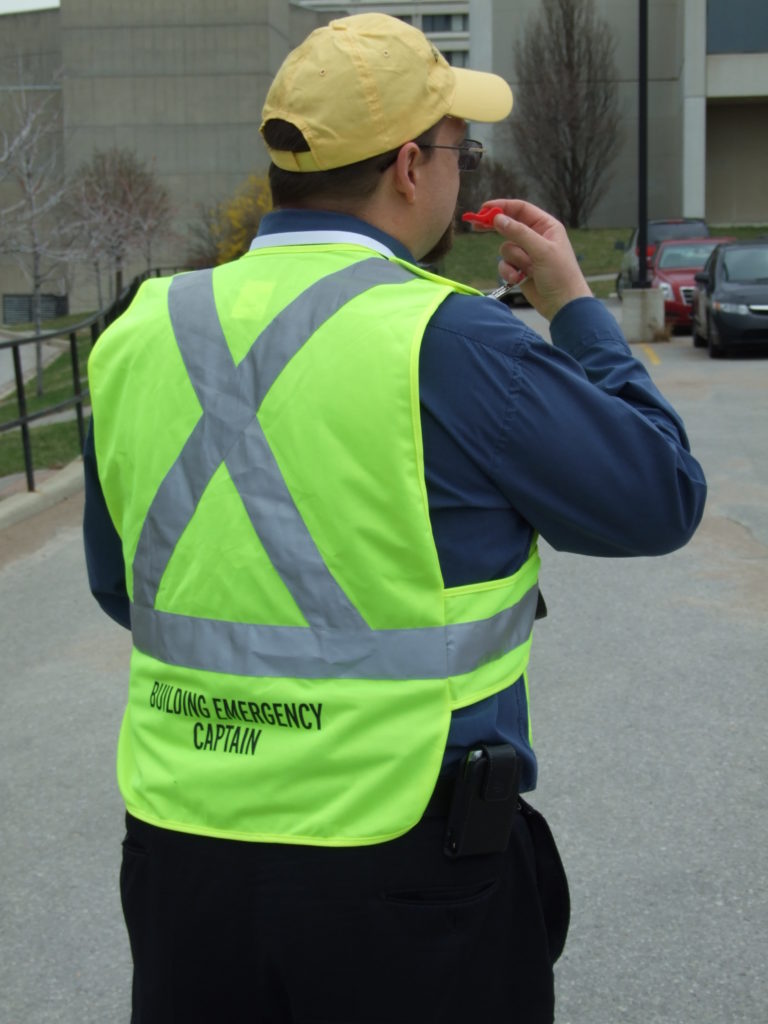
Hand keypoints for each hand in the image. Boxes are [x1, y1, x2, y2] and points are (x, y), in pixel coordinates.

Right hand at [479, 199, 592, 320]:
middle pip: (509, 225)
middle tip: (476, 224)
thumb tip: (498, 218)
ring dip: (511, 260)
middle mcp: (535, 237)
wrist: (563, 304)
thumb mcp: (541, 250)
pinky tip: (518, 279)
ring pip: (505, 248)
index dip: (502, 207)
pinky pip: (505, 265)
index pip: (521, 209)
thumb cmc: (561, 275)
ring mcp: (526, 254)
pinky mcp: (520, 269)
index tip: (484, 209)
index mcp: (546, 226)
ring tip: (525, 270)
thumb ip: (519, 233)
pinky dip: (509, 272)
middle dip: (494, 227)